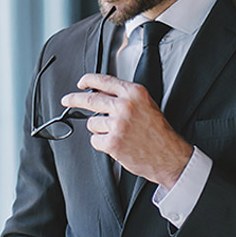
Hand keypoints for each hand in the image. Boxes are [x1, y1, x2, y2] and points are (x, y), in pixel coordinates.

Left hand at [60, 73, 192, 188]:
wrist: (168, 156)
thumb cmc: (159, 133)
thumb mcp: (147, 106)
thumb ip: (126, 98)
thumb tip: (101, 95)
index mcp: (135, 94)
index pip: (105, 81)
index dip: (88, 80)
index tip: (81, 83)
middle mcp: (126, 106)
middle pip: (90, 100)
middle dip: (74, 100)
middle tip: (67, 100)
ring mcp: (118, 124)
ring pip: (92, 123)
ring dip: (100, 130)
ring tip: (117, 135)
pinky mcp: (113, 142)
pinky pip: (95, 140)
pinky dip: (102, 144)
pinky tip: (116, 145)